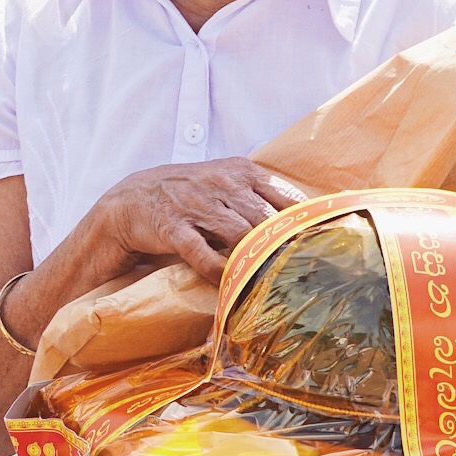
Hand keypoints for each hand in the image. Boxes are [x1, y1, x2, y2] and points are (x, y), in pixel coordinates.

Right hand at [99, 158, 305, 284]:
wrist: (132, 198)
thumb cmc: (191, 194)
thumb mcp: (228, 183)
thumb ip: (263, 197)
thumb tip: (309, 221)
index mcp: (241, 171)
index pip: (286, 197)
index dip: (306, 225)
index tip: (323, 246)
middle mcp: (222, 184)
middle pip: (267, 219)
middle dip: (284, 247)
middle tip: (303, 273)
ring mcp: (196, 205)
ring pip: (240, 235)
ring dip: (257, 261)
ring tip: (273, 282)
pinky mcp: (173, 228)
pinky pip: (202, 254)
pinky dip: (220, 271)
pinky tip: (232, 284)